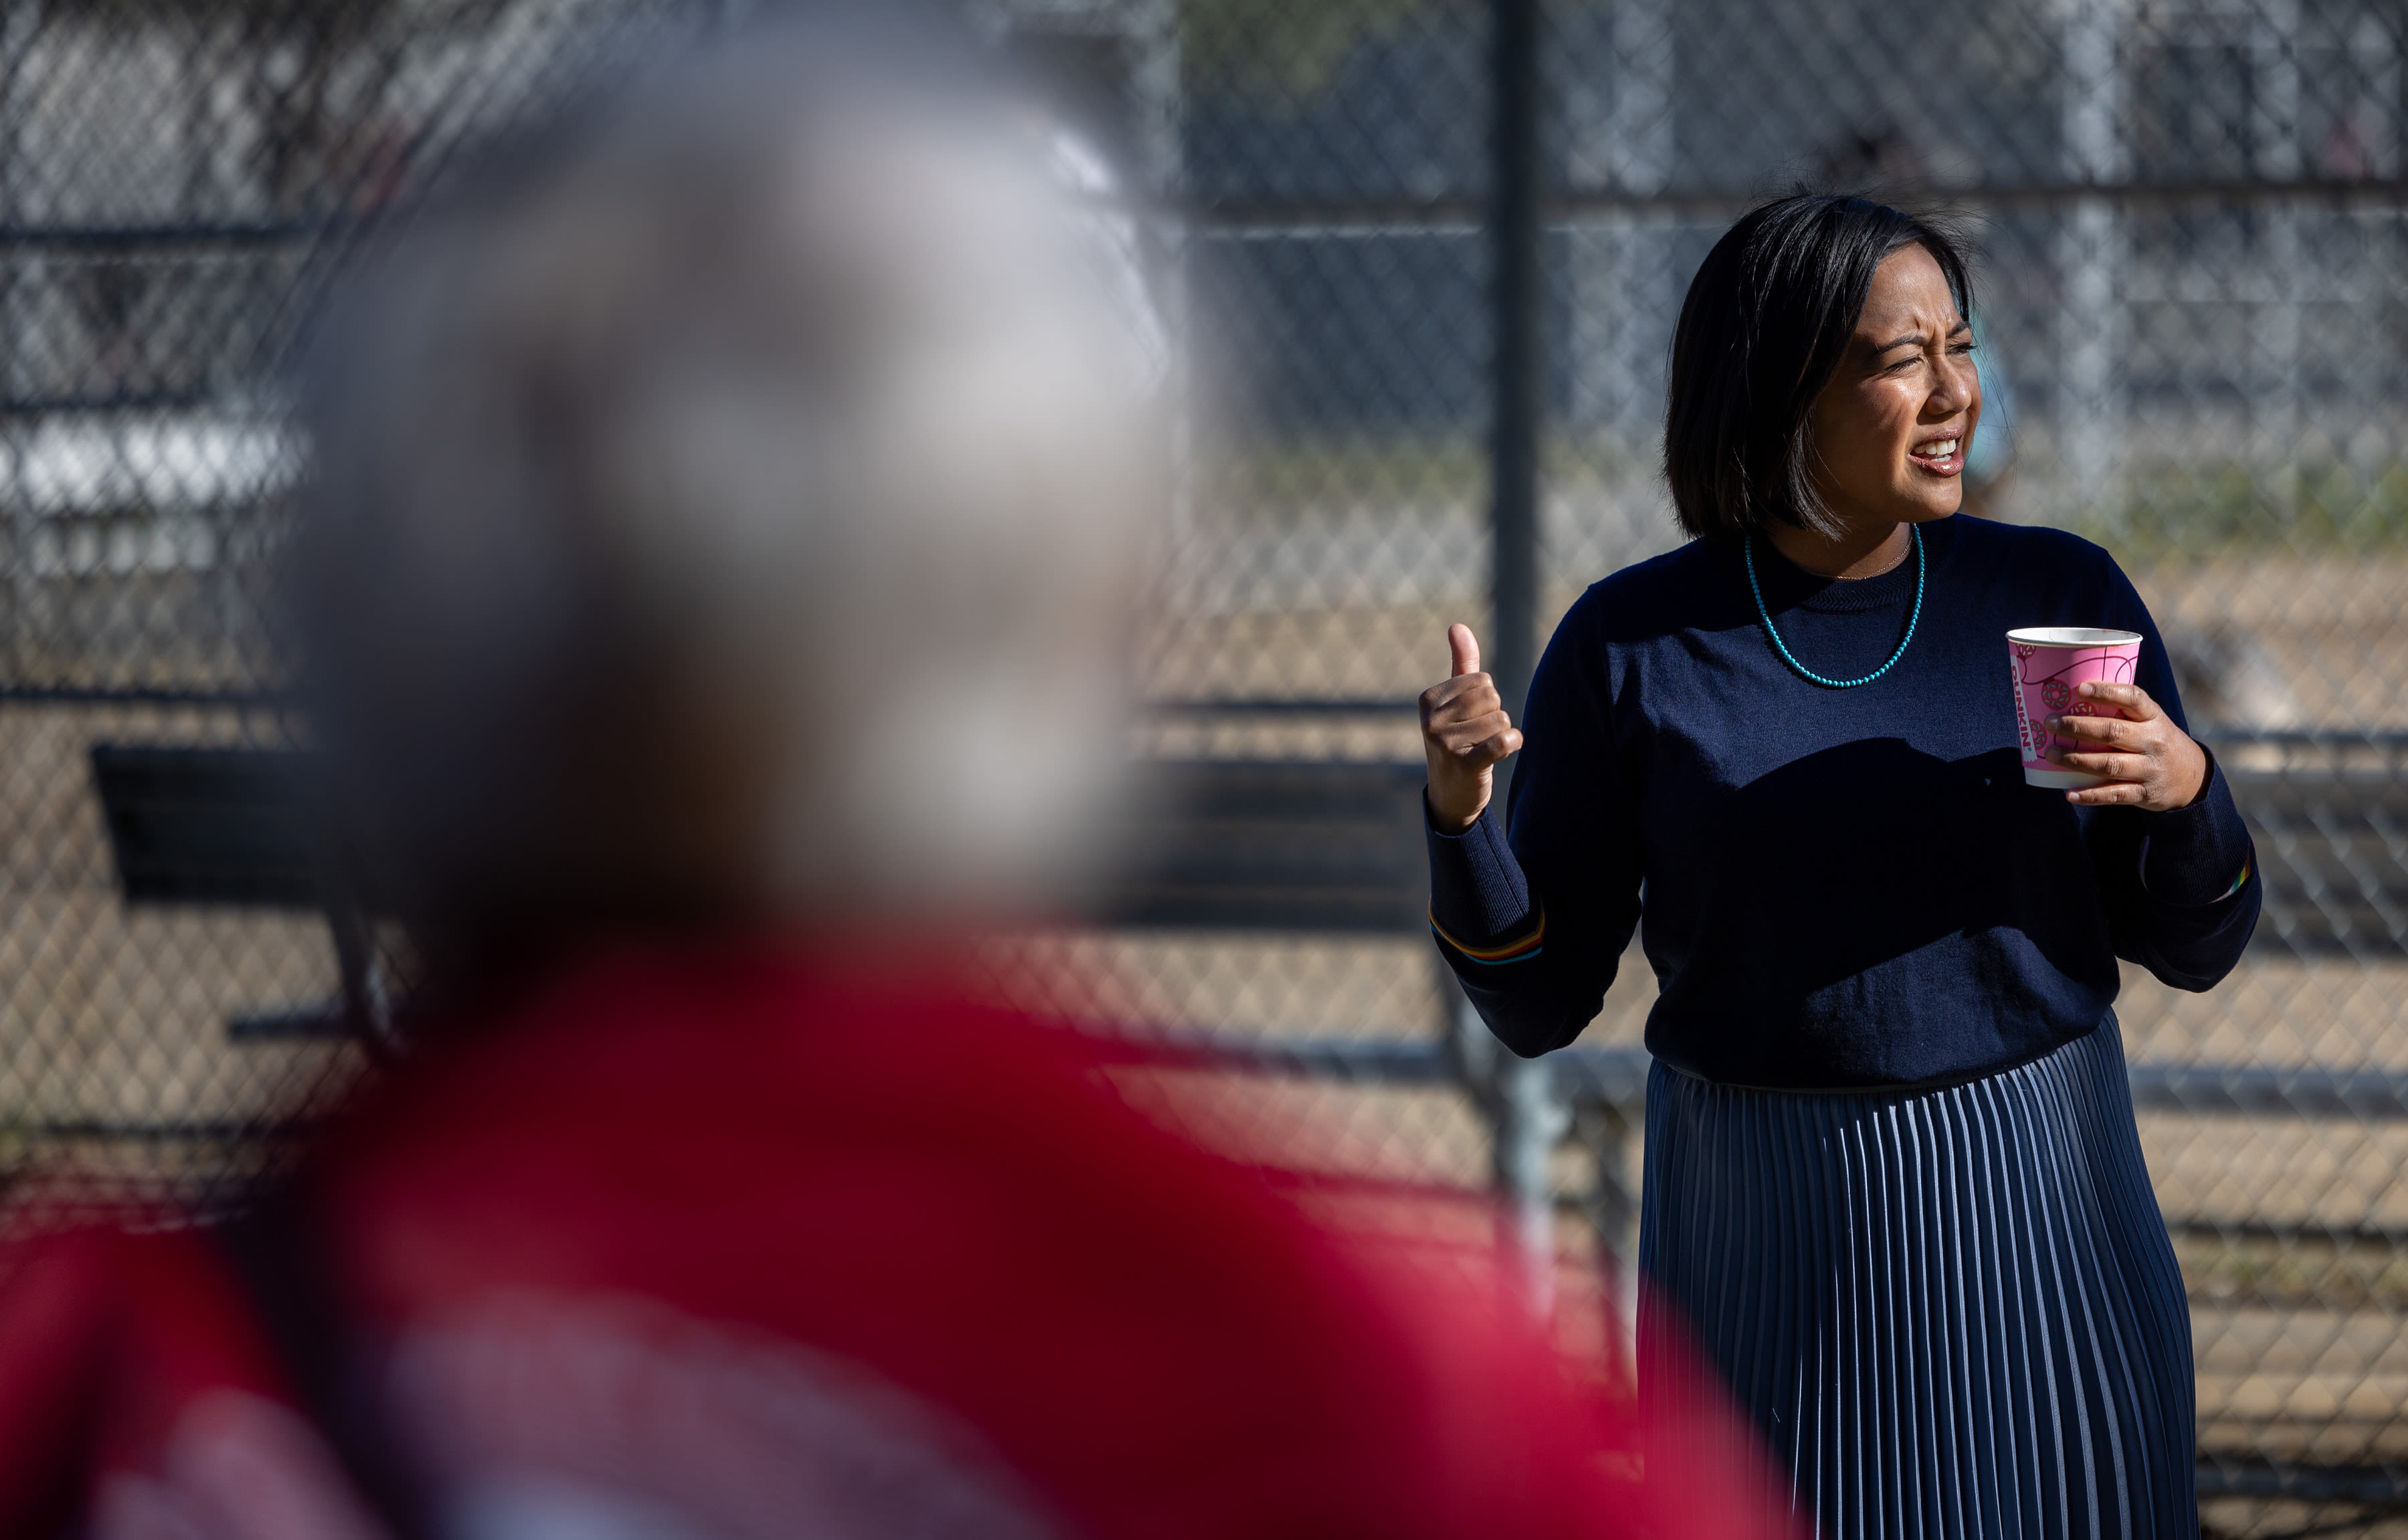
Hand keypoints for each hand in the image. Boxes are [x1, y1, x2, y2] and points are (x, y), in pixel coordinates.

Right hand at [1419, 623, 1522, 833]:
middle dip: (1494, 715)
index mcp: (1427, 700)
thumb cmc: (1457, 741)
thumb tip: (1457, 626)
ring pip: (1500, 719)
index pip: (1481, 680)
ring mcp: (1444, 743)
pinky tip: (1507, 749)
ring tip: (1482, 748)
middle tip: (1478, 737)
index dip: (1486, 700)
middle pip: (1491, 697)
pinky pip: (1503, 741)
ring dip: (1501, 734)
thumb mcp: (1455, 703)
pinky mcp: (1464, 764)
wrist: (1450, 794)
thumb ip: (1460, 664)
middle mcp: (1431, 720)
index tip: (1469, 721)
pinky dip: (1513, 743)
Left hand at [2045, 680, 2209, 809]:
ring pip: (2108, 764)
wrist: (2194, 778)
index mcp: (2154, 717)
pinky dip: (2090, 795)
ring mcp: (2149, 768)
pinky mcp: (2145, 793)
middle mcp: (2153, 741)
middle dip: (2077, 727)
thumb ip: (2123, 712)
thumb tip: (2072, 698)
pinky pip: (2114, 794)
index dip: (2106, 692)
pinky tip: (2069, 793)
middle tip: (2050, 723)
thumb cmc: (2158, 742)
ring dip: (2075, 760)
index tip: (2080, 688)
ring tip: (2050, 754)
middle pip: (2112, 732)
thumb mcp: (2151, 722)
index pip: (2132, 698)